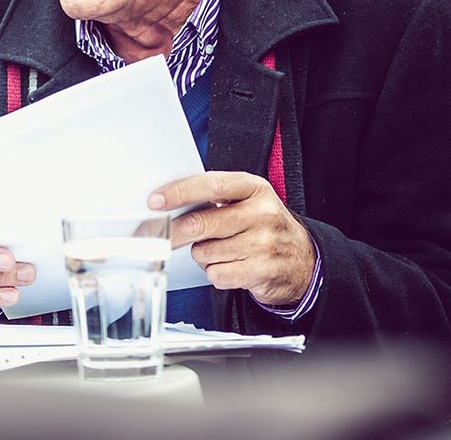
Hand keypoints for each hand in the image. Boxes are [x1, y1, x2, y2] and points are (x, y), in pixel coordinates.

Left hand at [150, 171, 315, 306]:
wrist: (304, 261)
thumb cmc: (263, 227)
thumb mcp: (246, 202)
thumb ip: (213, 199)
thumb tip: (166, 206)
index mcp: (254, 189)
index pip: (211, 185)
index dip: (179, 193)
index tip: (155, 201)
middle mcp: (262, 214)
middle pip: (201, 223)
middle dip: (173, 232)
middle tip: (160, 236)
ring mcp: (265, 244)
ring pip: (205, 252)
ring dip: (203, 255)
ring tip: (221, 251)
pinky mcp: (263, 271)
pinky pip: (217, 274)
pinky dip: (216, 273)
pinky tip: (231, 266)